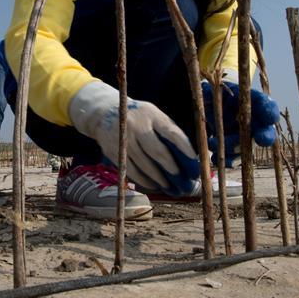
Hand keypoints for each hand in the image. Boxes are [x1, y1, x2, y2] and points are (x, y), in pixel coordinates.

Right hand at [69, 82, 199, 195]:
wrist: (104, 112)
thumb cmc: (138, 116)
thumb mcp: (152, 115)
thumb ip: (166, 130)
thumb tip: (186, 155)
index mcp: (150, 114)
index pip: (171, 132)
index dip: (184, 148)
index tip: (194, 161)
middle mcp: (136, 125)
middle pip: (156, 150)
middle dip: (170, 166)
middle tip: (181, 178)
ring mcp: (123, 138)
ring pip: (143, 163)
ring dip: (158, 177)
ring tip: (168, 185)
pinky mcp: (114, 150)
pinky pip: (131, 170)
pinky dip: (143, 180)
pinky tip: (153, 185)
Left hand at [203, 80, 279, 165]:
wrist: (213, 105)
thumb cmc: (220, 92)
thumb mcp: (216, 88)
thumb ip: (212, 90)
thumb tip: (204, 91)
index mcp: (254, 102)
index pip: (267, 105)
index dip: (269, 111)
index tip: (269, 117)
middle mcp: (255, 122)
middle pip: (265, 131)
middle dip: (265, 136)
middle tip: (261, 138)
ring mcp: (246, 137)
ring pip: (246, 147)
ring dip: (232, 148)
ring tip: (212, 143)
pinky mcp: (234, 147)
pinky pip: (234, 158)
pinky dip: (226, 160)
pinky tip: (215, 159)